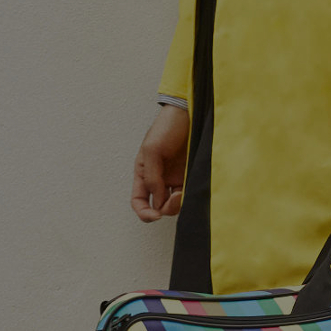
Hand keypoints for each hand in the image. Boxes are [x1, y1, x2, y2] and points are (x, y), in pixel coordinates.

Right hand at [131, 104, 189, 221]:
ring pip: (174, 205)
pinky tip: (191, 189)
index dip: (144, 213)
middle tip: (175, 198)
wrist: (190, 115)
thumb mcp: (152, 150)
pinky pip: (188, 196)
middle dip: (165, 208)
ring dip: (178, 204)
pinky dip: (189, 198)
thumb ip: (152, 178)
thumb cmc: (167, 126)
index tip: (155, 215)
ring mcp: (174, 180)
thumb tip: (157, 202)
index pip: (139, 201)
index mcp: (143, 174)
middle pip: (158, 207)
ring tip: (184, 192)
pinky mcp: (189, 178)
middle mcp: (158, 180)